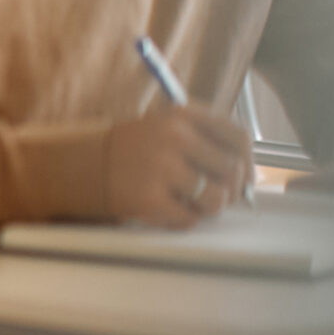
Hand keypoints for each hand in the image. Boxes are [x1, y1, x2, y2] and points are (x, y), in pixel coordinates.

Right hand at [103, 104, 253, 227]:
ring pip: (216, 198)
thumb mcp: (169, 129)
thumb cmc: (137, 150)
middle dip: (230, 189)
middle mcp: (173, 137)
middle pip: (232, 170)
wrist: (85, 165)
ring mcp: (160, 167)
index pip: (238, 137)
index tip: (242, 175)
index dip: (248, 161)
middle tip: (214, 194)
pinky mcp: (149, 197)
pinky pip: (191, 218)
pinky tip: (167, 207)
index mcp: (181, 115)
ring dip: (209, 207)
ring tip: (190, 202)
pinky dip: (184, 219)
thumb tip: (248, 179)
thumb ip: (208, 143)